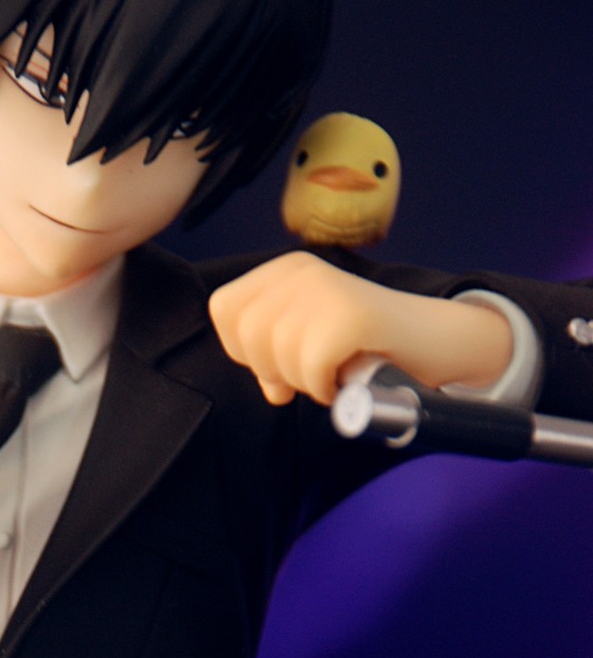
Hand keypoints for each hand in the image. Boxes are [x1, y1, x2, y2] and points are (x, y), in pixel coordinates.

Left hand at [208, 250, 512, 406]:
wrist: (434, 341)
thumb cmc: (366, 347)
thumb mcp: (307, 341)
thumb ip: (271, 354)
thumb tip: (270, 387)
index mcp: (283, 270)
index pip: (224, 311)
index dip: (245, 348)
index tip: (284, 358)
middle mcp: (300, 269)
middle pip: (245, 337)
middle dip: (273, 369)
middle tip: (312, 370)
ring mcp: (326, 287)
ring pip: (275, 355)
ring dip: (304, 381)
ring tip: (334, 371)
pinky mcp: (350, 313)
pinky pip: (309, 368)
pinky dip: (326, 388)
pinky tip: (345, 379)